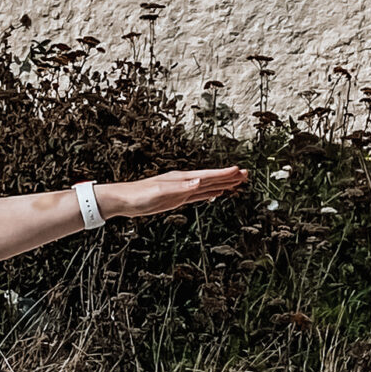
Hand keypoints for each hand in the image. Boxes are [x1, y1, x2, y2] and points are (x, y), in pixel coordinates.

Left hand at [99, 167, 247, 219]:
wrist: (123, 201)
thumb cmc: (139, 196)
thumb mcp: (160, 193)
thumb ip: (181, 188)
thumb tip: (200, 182)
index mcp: (181, 179)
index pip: (208, 175)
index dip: (224, 174)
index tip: (239, 171)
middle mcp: (183, 181)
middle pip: (211, 178)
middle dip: (228, 177)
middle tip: (246, 175)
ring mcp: (181, 189)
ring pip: (207, 185)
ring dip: (222, 184)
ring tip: (237, 182)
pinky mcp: (177, 197)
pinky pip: (198, 194)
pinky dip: (209, 193)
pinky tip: (215, 193)